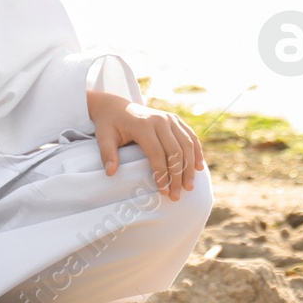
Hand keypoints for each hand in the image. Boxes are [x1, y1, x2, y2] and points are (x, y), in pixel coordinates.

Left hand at [88, 89, 204, 200]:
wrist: (115, 106)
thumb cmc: (109, 125)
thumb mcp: (104, 138)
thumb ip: (107, 154)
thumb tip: (111, 172)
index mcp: (143, 125)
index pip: (157, 153)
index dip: (161, 174)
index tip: (163, 191)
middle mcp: (160, 120)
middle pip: (174, 151)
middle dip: (177, 175)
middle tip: (177, 196)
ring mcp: (169, 118)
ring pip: (186, 144)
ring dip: (190, 167)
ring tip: (189, 187)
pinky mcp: (175, 119)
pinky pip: (190, 136)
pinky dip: (197, 152)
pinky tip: (199, 167)